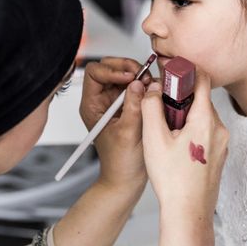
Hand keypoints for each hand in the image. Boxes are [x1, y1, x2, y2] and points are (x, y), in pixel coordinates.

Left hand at [80, 57, 152, 190]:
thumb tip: (138, 82)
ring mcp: (115, 101)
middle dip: (128, 67)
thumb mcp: (128, 133)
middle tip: (144, 76)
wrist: (126, 178)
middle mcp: (101, 100)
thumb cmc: (120, 162)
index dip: (112, 70)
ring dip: (139, 75)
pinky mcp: (128, 104)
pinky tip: (154, 92)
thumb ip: (133, 106)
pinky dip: (146, 84)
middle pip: (109, 67)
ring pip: (124, 74)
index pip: (95, 73)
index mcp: (92, 105)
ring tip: (151, 85)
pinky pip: (136, 85)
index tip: (130, 77)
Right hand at [141, 70, 228, 217]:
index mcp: (206, 120)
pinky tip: (174, 144)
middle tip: (159, 105)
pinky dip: (190, 128)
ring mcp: (221, 142)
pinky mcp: (218, 153)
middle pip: (200, 98)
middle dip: (179, 97)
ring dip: (184, 114)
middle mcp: (219, 128)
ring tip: (164, 130)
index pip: (201, 80)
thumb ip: (152, 107)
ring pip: (202, 115)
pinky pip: (205, 130)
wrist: (189, 213)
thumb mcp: (154, 138)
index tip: (170, 70)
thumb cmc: (173, 180)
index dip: (185, 71)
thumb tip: (152, 88)